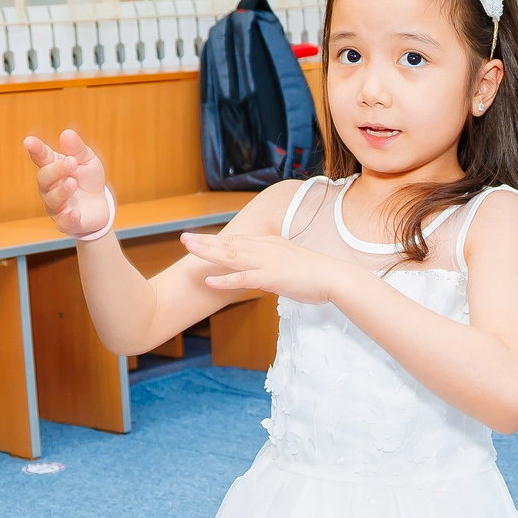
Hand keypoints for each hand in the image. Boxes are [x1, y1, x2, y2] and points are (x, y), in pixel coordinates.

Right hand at [24, 130, 111, 238]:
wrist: (99, 206)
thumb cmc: (88, 179)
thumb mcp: (88, 160)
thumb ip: (77, 149)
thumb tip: (67, 134)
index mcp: (53, 167)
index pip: (41, 157)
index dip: (35, 149)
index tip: (28, 141)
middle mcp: (49, 187)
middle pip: (44, 178)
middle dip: (56, 170)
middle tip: (71, 162)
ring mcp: (56, 206)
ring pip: (52, 199)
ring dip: (62, 190)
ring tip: (73, 182)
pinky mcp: (65, 223)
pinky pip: (63, 222)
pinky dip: (69, 218)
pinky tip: (76, 213)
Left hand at [179, 229, 342, 304]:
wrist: (333, 277)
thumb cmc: (315, 274)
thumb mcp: (290, 263)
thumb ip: (273, 265)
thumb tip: (262, 274)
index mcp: (269, 244)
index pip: (237, 241)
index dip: (216, 240)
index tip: (199, 240)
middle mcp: (265, 248)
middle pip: (229, 244)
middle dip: (205, 241)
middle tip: (183, 238)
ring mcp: (267, 261)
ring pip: (231, 255)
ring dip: (208, 253)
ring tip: (188, 250)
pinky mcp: (270, 277)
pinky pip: (243, 278)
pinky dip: (224, 279)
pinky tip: (209, 279)